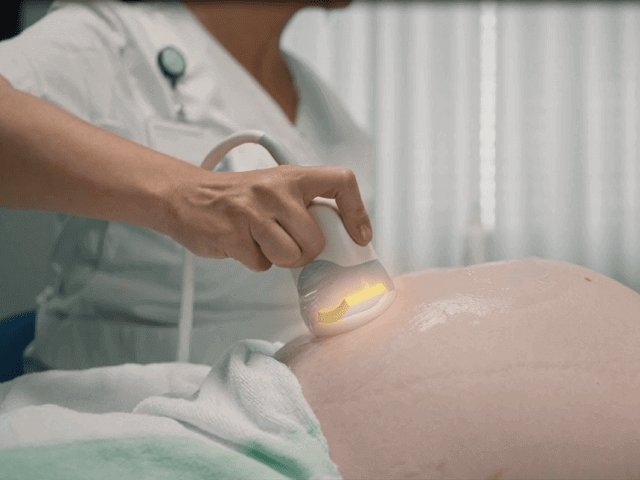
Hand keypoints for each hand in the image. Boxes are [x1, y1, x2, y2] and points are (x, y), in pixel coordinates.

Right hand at [164, 164, 372, 270]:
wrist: (184, 195)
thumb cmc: (236, 197)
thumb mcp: (274, 187)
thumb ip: (303, 205)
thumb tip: (339, 237)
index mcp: (291, 176)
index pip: (341, 181)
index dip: (358, 211)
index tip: (360, 235)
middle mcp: (274, 190)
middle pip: (315, 241)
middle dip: (305, 253)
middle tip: (289, 244)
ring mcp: (252, 212)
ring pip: (291, 257)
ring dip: (279, 259)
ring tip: (262, 241)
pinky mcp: (233, 235)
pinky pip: (262, 265)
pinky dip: (254, 261)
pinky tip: (241, 243)